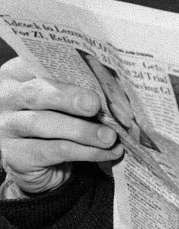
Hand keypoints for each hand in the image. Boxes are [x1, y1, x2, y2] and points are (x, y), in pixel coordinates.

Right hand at [0, 57, 122, 196]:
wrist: (44, 164)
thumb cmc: (62, 120)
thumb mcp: (68, 98)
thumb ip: (83, 87)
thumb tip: (117, 88)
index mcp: (20, 74)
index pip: (42, 64)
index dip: (68, 67)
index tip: (96, 70)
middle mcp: (8, 97)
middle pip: (37, 93)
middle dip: (69, 98)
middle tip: (95, 105)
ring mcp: (6, 127)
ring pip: (43, 124)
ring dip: (82, 131)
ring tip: (110, 137)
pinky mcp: (14, 155)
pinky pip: (52, 151)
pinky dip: (85, 152)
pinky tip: (106, 152)